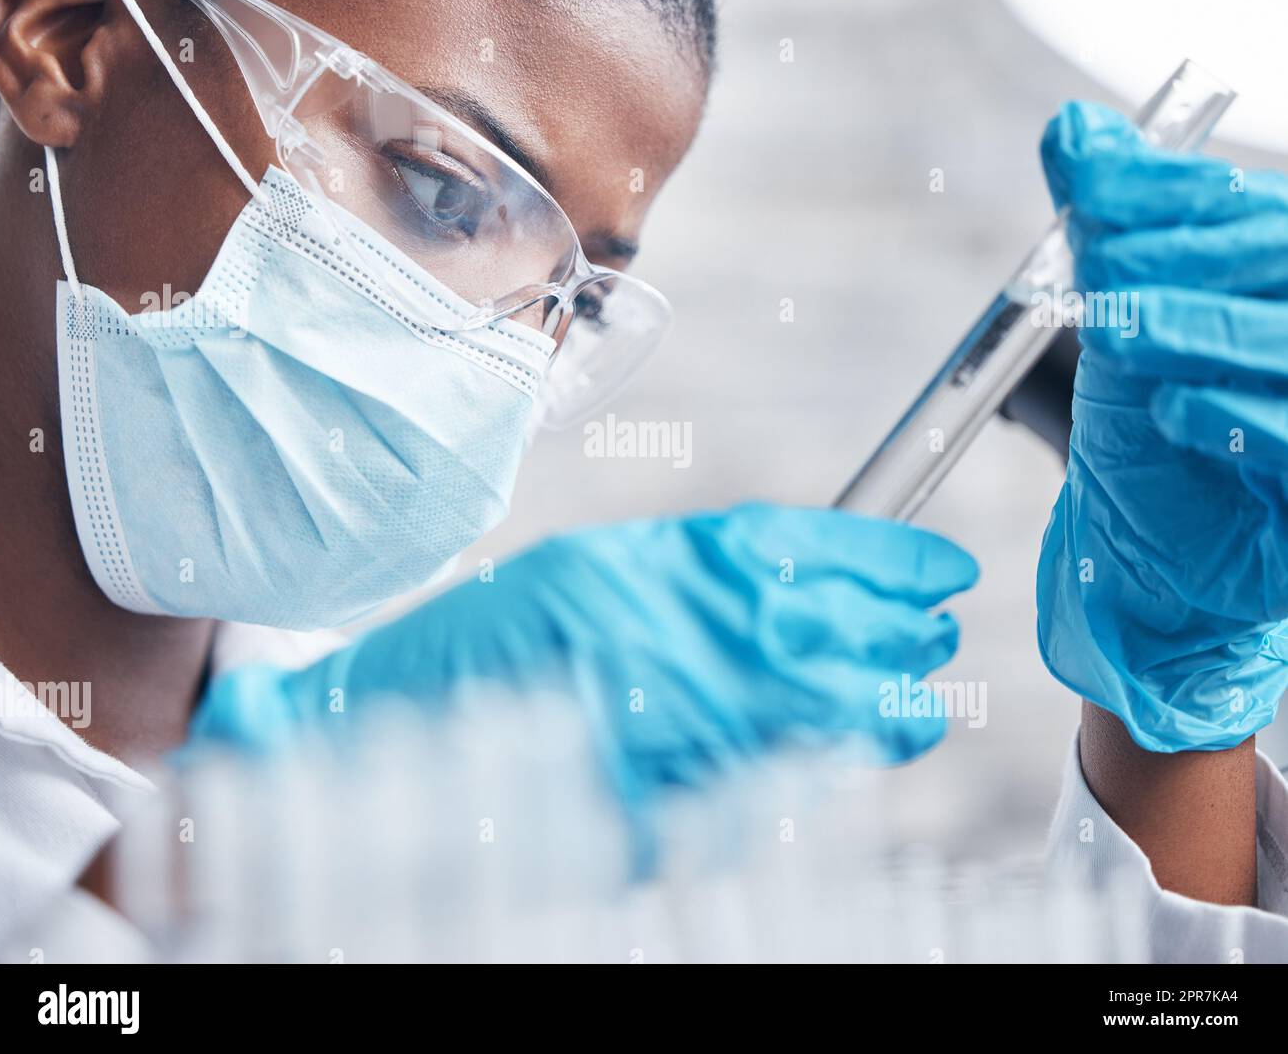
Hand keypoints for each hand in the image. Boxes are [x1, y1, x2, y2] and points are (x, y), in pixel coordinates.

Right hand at [191, 503, 977, 808]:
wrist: (399, 717)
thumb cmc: (502, 635)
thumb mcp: (610, 569)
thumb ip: (704, 582)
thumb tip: (810, 600)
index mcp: (667, 556)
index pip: (816, 548)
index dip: (893, 559)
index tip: (944, 569)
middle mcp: (684, 626)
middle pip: (838, 632)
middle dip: (902, 639)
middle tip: (936, 642)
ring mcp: (677, 714)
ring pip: (824, 716)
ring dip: (882, 713)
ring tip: (917, 709)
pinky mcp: (661, 795)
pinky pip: (767, 783)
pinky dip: (816, 769)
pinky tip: (844, 757)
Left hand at [1036, 102, 1287, 751]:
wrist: (1144, 549)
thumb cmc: (1145, 425)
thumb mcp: (1121, 315)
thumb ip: (1111, 223)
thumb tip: (1070, 129)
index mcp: (1286, 277)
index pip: (1263, 215)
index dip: (1184, 199)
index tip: (1098, 195)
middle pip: (1285, 261)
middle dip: (1192, 258)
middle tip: (1102, 266)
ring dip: (1209, 330)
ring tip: (1121, 330)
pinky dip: (1244, 421)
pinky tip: (1176, 410)